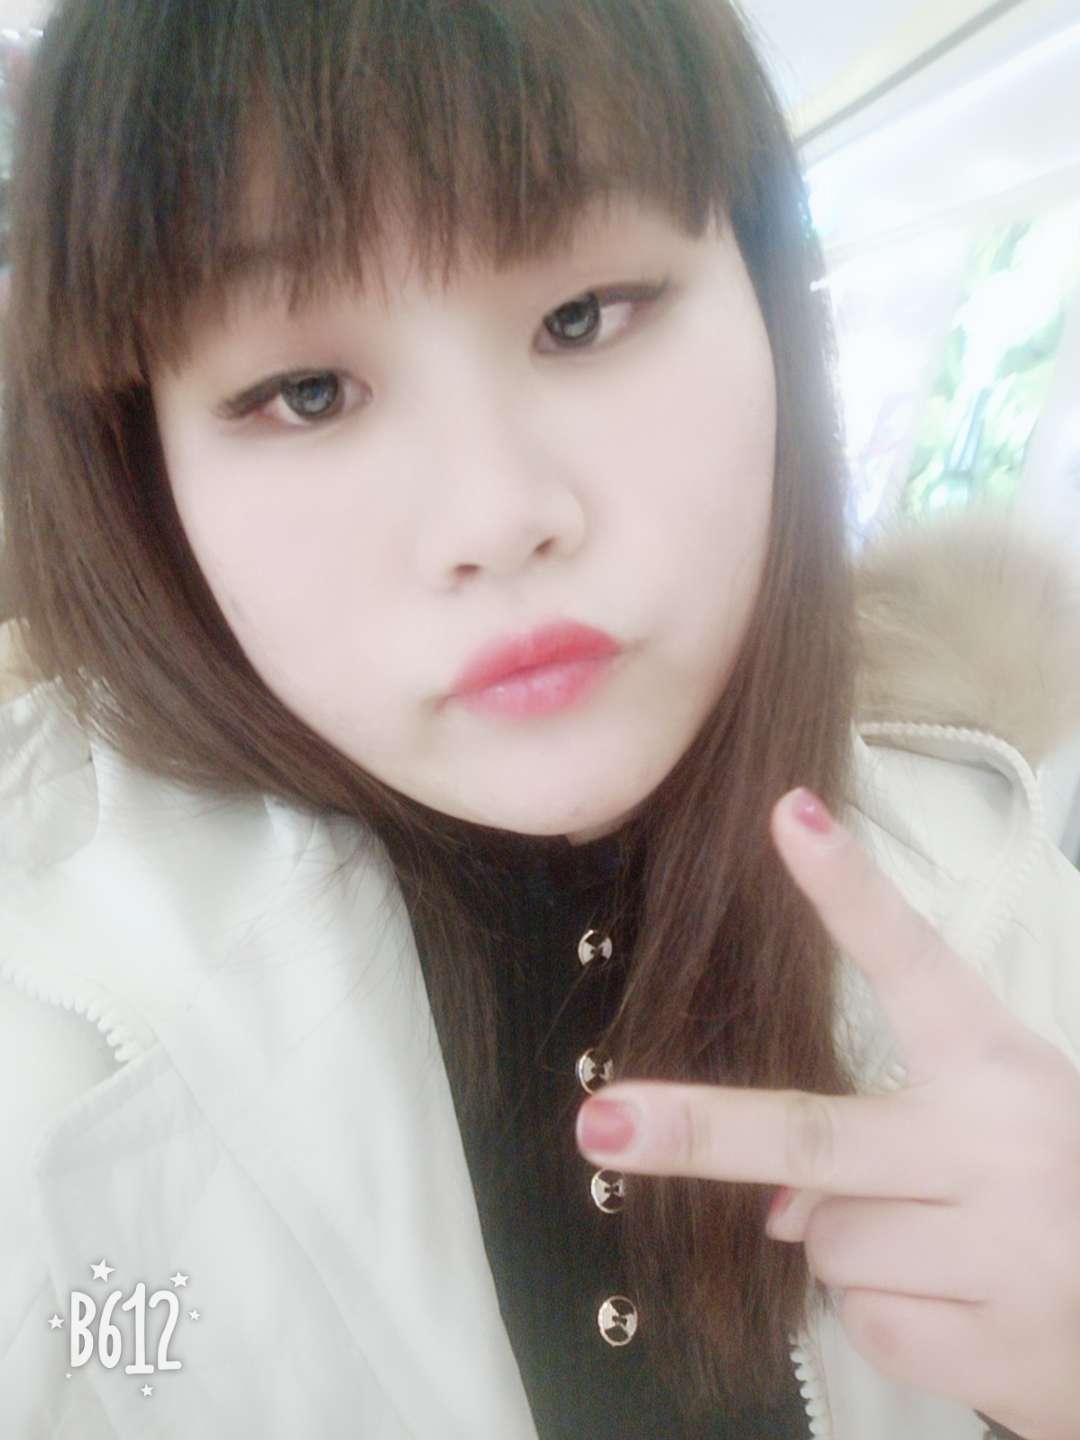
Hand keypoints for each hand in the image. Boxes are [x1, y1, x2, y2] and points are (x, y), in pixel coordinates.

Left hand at [575, 788, 1079, 1439]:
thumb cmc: (1046, 1189)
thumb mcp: (983, 1130)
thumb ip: (877, 1139)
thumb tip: (777, 1215)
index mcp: (998, 1065)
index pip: (913, 962)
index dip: (847, 889)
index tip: (787, 815)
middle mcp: (1004, 1145)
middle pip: (815, 1133)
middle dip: (702, 1132)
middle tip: (603, 1121)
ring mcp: (1005, 1250)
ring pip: (824, 1239)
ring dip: (851, 1245)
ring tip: (942, 1245)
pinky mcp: (994, 1346)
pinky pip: (860, 1318)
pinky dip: (884, 1313)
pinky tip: (956, 1300)